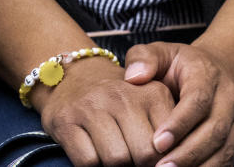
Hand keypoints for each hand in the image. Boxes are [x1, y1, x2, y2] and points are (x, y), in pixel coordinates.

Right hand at [36, 56, 174, 165]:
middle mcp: (121, 96)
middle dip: (139, 164)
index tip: (153, 156)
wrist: (74, 75)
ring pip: (116, 160)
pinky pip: (88, 161)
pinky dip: (93, 165)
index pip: (167, 144)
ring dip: (115, 166)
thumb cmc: (120, 100)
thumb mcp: (150, 104)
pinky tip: (94, 152)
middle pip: (143, 154)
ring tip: (113, 155)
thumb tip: (166, 163)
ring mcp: (91, 106)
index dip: (161, 159)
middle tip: (132, 158)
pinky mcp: (66, 120)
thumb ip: (167, 130)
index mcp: (151, 92)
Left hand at [124, 42, 233, 166]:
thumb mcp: (161, 52)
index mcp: (207, 76)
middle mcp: (228, 99)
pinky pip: (227, 159)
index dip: (179, 123)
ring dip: (199, 165)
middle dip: (188, 153)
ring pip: (224, 148)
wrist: (218, 70)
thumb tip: (134, 77)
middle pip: (213, 130)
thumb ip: (144, 58)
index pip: (197, 101)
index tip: (157, 142)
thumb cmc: (180, 64)